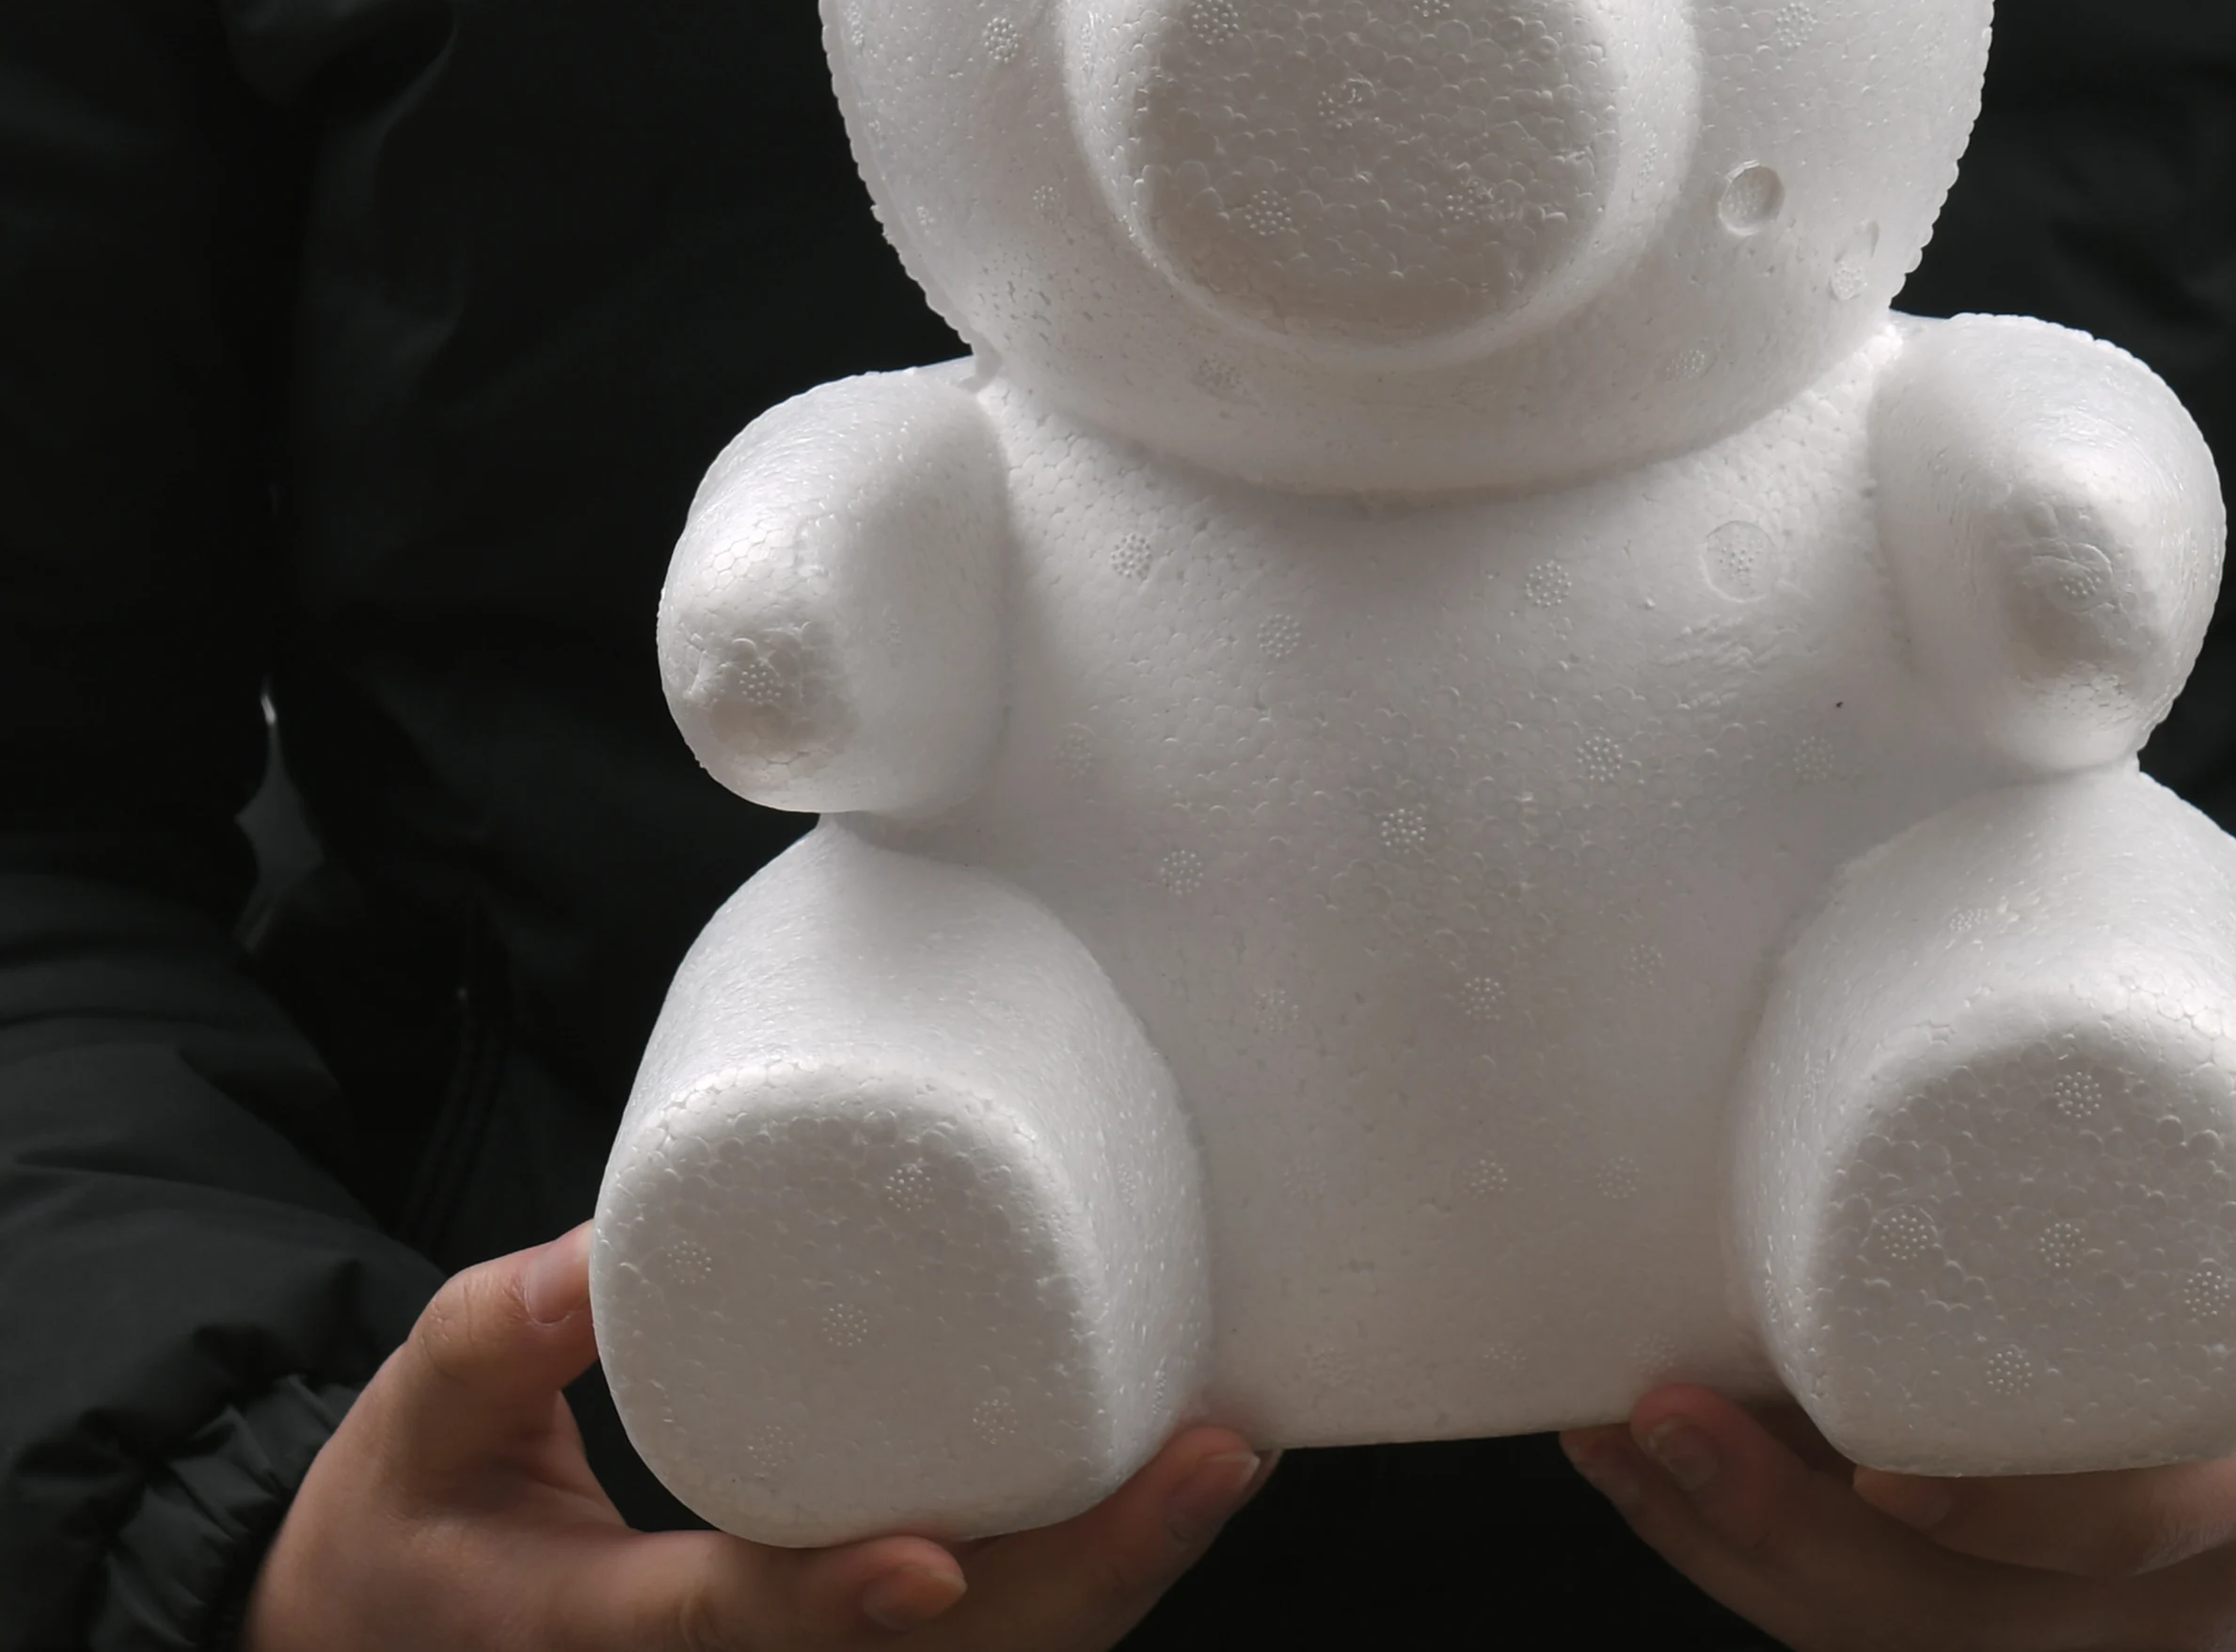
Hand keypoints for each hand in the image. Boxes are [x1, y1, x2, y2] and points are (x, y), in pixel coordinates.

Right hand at [242, 1226, 1267, 1649]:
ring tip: (1215, 1460)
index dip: (833, 1606)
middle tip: (1202, 1458)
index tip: (939, 1558)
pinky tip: (1160, 1491)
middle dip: (1077, 1582)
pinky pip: (976, 1650)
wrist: (388, 1638)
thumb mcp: (417, 1419)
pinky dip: (1075, 1587)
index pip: (733, 1629)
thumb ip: (498, 1338)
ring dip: (1108, 1582)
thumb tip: (597, 1255)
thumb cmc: (411, 1517)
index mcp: (591, 1646)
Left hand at [1564, 1058, 2235, 1649]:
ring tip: (1611, 1432)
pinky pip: (1879, 1626)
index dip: (2008, 1517)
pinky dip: (1760, 1563)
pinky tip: (1656, 1473)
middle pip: (1951, 1627)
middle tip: (1657, 1409)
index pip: (2131, 1537)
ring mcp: (2090, 1631)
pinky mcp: (2030, 1619)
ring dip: (1737, 1551)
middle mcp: (2164, 1607)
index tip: (1880, 1462)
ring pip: (1889, 1642)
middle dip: (1787, 1540)